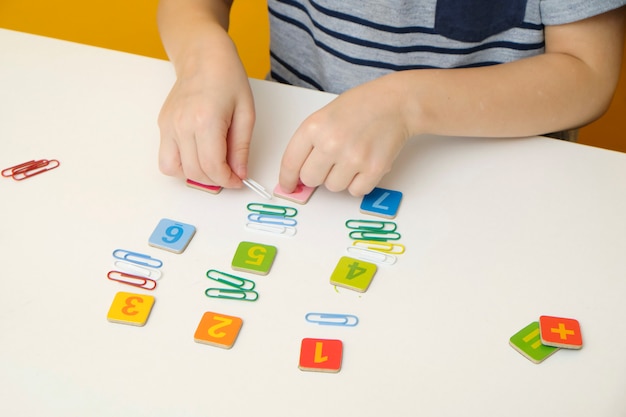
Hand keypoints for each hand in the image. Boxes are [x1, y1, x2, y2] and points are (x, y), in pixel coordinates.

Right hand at [157, 32, 254, 187]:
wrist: (202, 56)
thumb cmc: (227, 78)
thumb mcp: (246, 113)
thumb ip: (241, 148)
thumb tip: (239, 173)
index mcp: (205, 120)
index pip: (212, 167)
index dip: (227, 180)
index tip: (237, 181)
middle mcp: (181, 125)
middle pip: (194, 172)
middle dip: (215, 180)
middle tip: (229, 174)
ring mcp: (168, 125)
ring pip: (174, 170)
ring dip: (195, 176)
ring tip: (212, 166)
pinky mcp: (162, 125)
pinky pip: (166, 158)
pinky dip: (181, 166)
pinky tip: (197, 157)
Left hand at [279, 74, 411, 196]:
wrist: (396, 102)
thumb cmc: (361, 106)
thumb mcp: (325, 115)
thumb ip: (310, 142)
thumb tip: (298, 174)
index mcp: (314, 127)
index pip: (291, 163)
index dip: (287, 179)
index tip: (287, 186)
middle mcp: (331, 143)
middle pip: (310, 179)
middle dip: (317, 174)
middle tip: (330, 162)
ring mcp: (353, 157)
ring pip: (333, 187)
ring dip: (340, 178)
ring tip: (351, 157)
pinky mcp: (374, 168)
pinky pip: (356, 191)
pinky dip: (359, 183)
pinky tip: (364, 165)